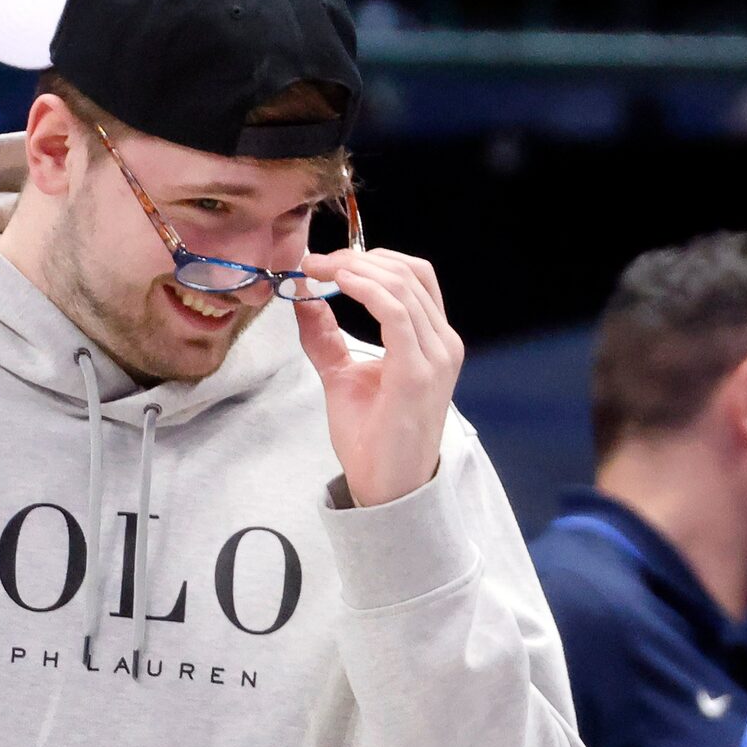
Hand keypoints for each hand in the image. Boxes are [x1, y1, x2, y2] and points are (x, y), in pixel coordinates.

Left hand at [294, 248, 463, 509]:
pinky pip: (396, 312)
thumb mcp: (343, 375)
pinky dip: (365, 290)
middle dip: (357, 258)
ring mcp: (435, 356)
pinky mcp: (417, 372)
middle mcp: (442, 344)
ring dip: (355, 269)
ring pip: (402, 285)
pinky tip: (338, 284)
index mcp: (433, 342)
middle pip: (409, 273)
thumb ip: (326, 337)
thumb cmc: (372, 439)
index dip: (370, 259)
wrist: (386, 487)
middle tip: (315, 263)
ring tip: (319, 270)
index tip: (324, 263)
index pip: (414, 277)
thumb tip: (304, 299)